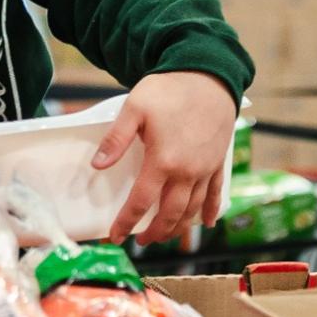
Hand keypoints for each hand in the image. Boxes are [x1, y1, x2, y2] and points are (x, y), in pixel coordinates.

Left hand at [93, 71, 237, 245]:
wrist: (208, 75)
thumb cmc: (169, 90)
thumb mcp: (134, 109)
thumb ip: (116, 139)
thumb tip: (97, 166)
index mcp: (163, 161)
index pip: (141, 202)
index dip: (126, 222)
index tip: (116, 237)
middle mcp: (187, 171)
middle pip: (170, 214)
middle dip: (155, 232)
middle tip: (141, 241)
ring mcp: (206, 169)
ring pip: (192, 209)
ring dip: (178, 227)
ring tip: (165, 235)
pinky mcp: (219, 162)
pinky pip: (215, 193)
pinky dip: (210, 210)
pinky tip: (207, 222)